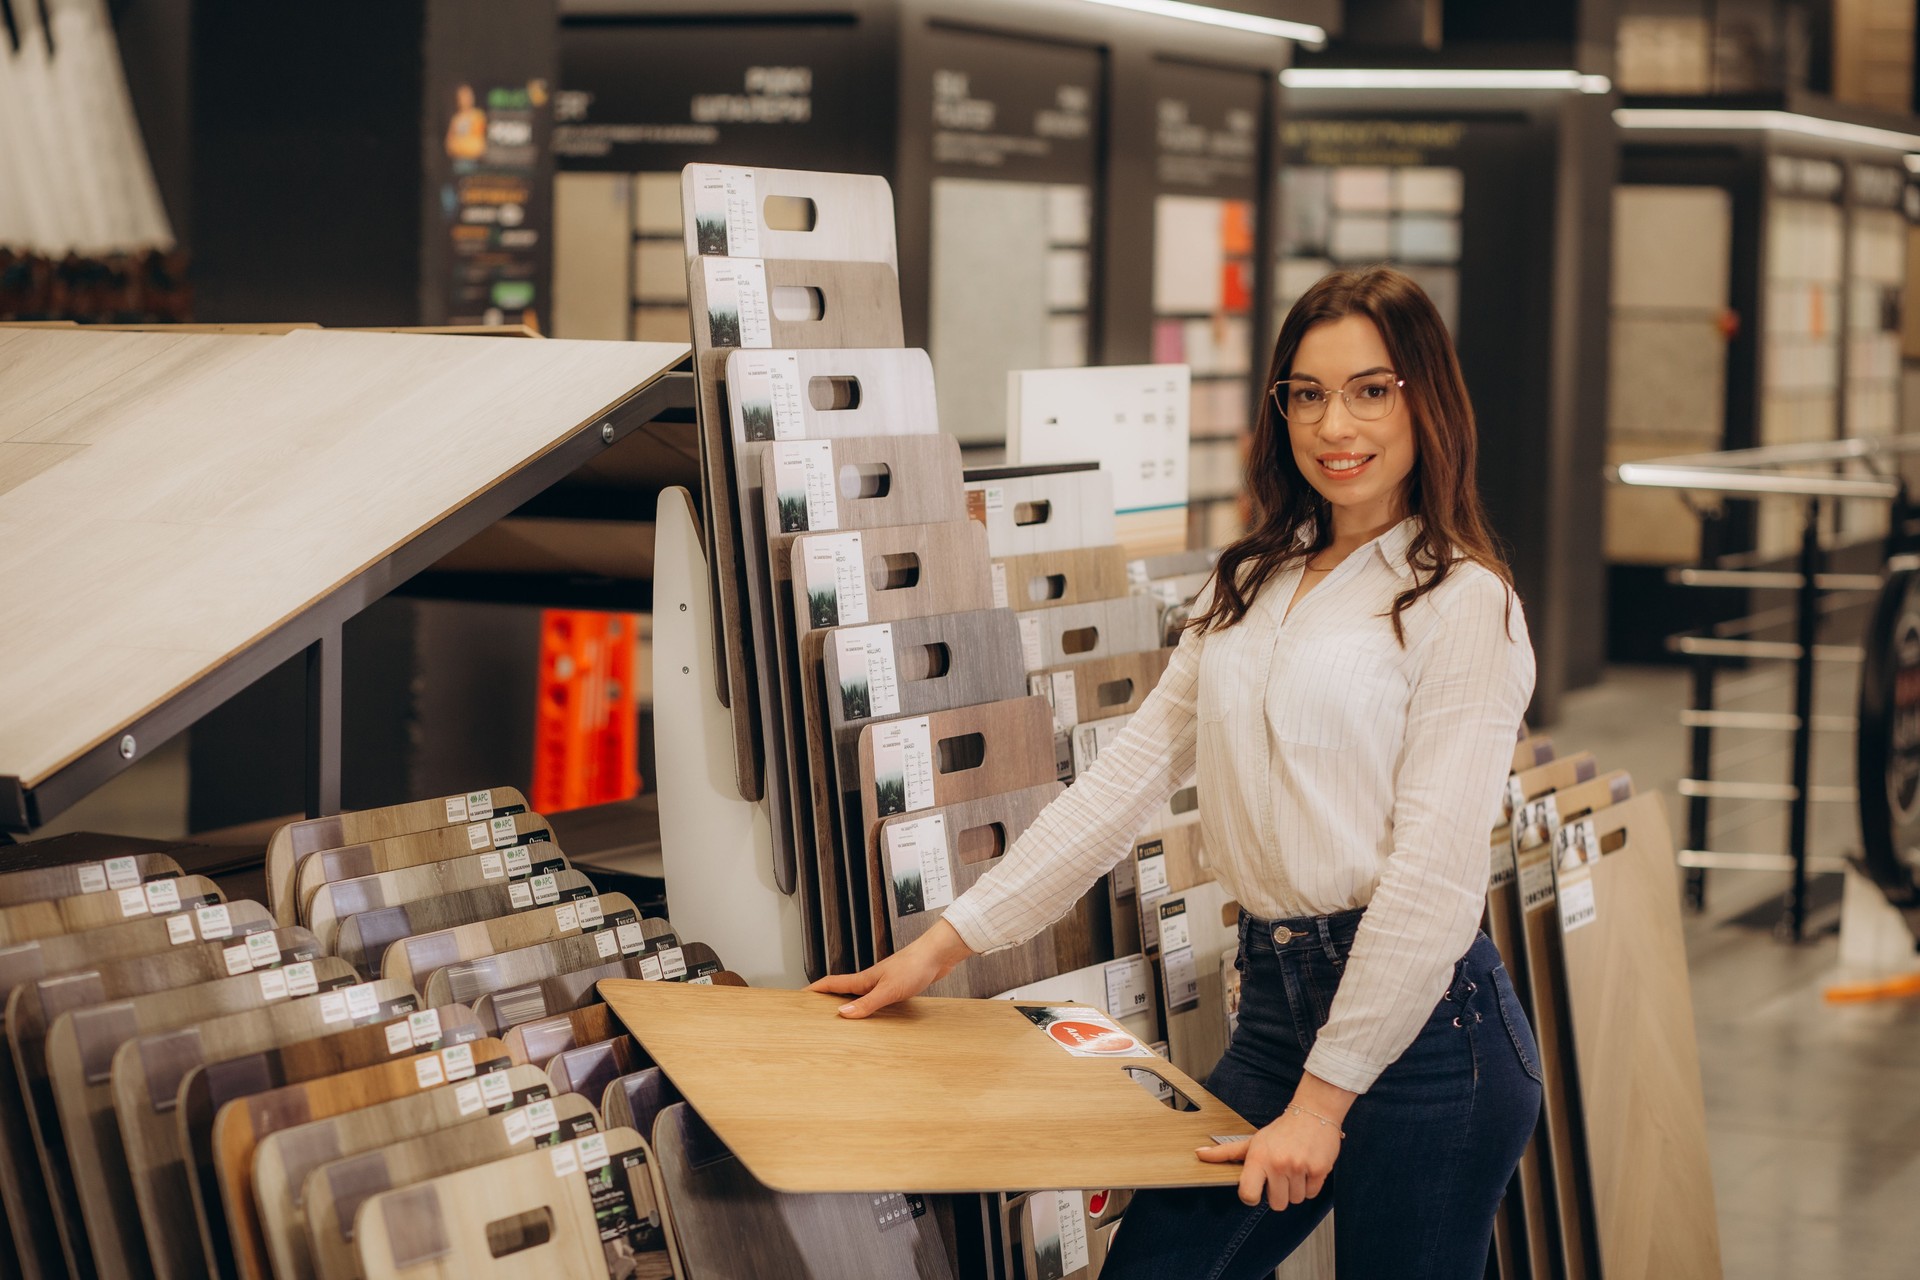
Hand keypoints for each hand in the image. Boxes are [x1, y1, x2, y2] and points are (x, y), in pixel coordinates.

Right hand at [806, 919, 973, 1017]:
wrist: (937, 956)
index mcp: (864, 979)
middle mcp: (870, 980)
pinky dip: (867, 1007)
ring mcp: (883, 983)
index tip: (799, 996)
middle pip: (842, 990)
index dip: (814, 989)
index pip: (832, 983)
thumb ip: (866, 1004)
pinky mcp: (896, 987)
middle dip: (826, 999)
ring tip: (837, 1018)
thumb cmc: (914, 967)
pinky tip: (871, 1016)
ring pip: (858, 995)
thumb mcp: (888, 991)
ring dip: (847, 1004)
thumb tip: (842, 1014)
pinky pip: (875, 999)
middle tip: (813, 1012)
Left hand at [1196, 1078, 1351, 1208]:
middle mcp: (1278, 1163)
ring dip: (1295, 1189)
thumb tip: (1199, 1154)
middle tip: (1280, 1174)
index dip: (1252, 1196)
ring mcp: (1299, 1167)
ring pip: (1296, 1200)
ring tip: (1294, 1169)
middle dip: (1278, 1193)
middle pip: (1277, 1204)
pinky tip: (1306, 1169)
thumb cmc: (1281, 1131)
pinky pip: (1312, 1194)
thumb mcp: (1252, 1141)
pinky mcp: (1320, 1170)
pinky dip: (1310, 1185)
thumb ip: (1226, 1152)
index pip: (1248, 1196)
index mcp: (1258, 1158)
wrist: (1313, 1114)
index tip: (1257, 1189)